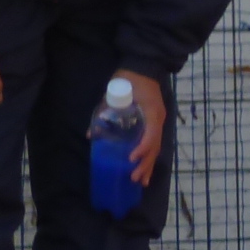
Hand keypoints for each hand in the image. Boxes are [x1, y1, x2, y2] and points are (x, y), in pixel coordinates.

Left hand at [115, 68, 168, 184]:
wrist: (144, 67)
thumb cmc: (130, 80)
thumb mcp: (114, 94)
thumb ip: (104, 112)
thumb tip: (91, 134)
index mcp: (152, 113)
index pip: (150, 135)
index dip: (141, 149)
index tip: (130, 158)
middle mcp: (158, 121)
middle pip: (154, 147)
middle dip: (144, 164)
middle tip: (133, 178)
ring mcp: (159, 123)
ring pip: (156, 149)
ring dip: (148, 165)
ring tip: (141, 182)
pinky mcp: (155, 124)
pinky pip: (154, 144)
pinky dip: (149, 158)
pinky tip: (145, 171)